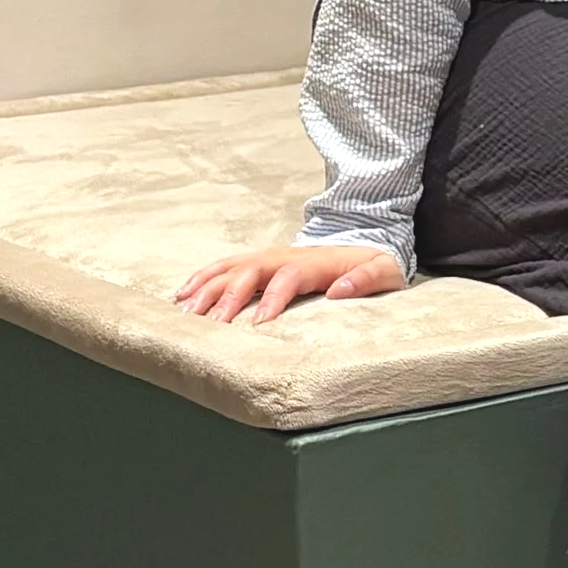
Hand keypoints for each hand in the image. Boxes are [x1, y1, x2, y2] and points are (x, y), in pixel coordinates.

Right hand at [176, 240, 407, 324]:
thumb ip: (366, 279)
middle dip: (229, 297)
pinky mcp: (259, 263)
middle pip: (250, 271)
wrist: (364, 242)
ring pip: (231, 268)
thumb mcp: (385, 271)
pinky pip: (225, 267)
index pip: (287, 278)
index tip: (257, 325)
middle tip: (211, 325)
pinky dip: (202, 278)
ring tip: (186, 312)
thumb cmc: (374, 265)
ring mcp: (269, 258)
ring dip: (207, 287)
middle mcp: (285, 256)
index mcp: (315, 262)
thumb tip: (339, 291)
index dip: (272, 299)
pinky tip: (182, 295)